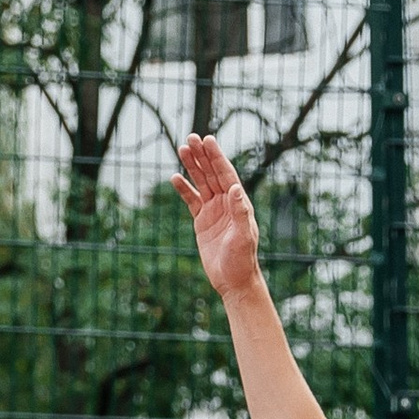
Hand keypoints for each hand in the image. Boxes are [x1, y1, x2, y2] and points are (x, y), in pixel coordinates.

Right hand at [170, 133, 263, 301]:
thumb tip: (234, 189)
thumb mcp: (243, 237)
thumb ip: (240, 213)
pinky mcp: (202, 222)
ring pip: (201, 183)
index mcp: (238, 203)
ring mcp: (214, 211)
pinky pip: (191, 200)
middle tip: (191, 137)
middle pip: (212, 173)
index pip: (226, 174)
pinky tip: (175, 177)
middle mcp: (226, 203)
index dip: (216, 157)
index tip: (208, 140)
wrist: (234, 281)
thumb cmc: (243, 260)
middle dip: (202, 156)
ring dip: (192, 166)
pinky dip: (184, 189)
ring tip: (182, 148)